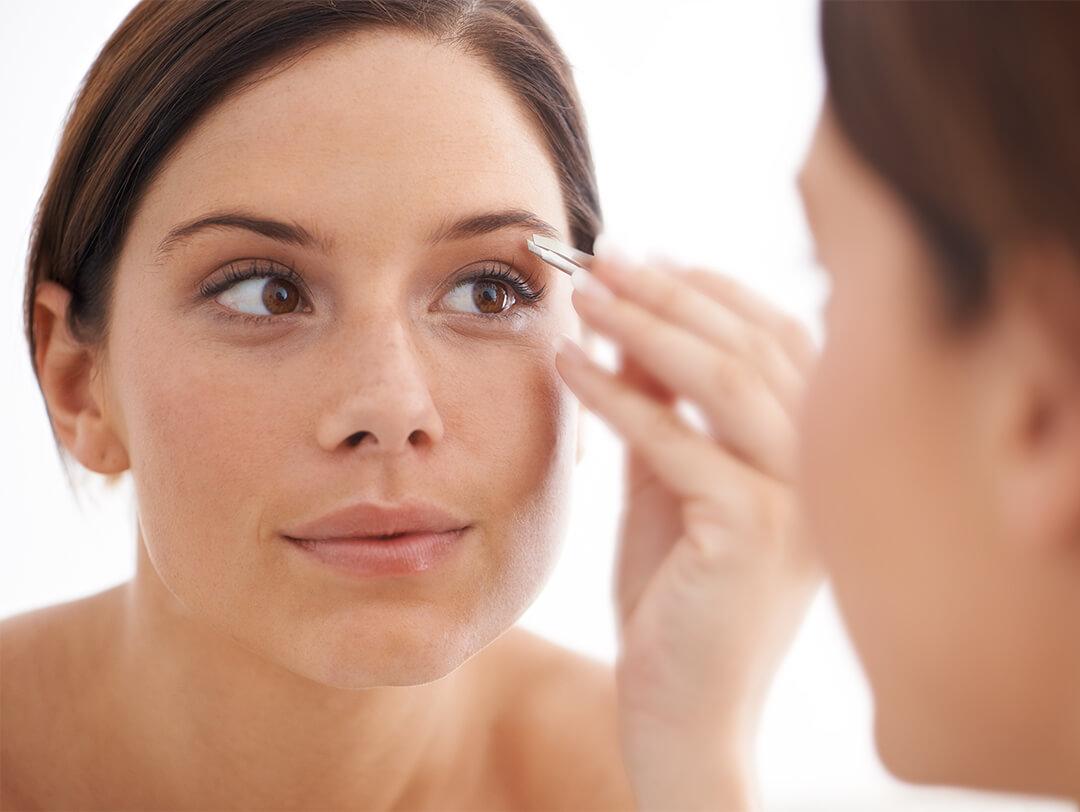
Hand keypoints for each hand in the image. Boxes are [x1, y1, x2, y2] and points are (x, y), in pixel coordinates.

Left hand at [554, 245, 821, 810]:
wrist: (683, 710)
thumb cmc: (675, 599)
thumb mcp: (668, 486)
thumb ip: (659, 411)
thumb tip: (623, 330)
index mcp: (815, 454)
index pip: (780, 341)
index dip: (714, 290)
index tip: (649, 259)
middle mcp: (823, 470)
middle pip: (753, 346)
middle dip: (671, 292)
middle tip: (602, 258)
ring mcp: (799, 501)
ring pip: (725, 379)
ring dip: (646, 324)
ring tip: (582, 292)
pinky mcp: (754, 532)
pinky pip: (676, 440)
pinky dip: (617, 396)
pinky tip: (568, 365)